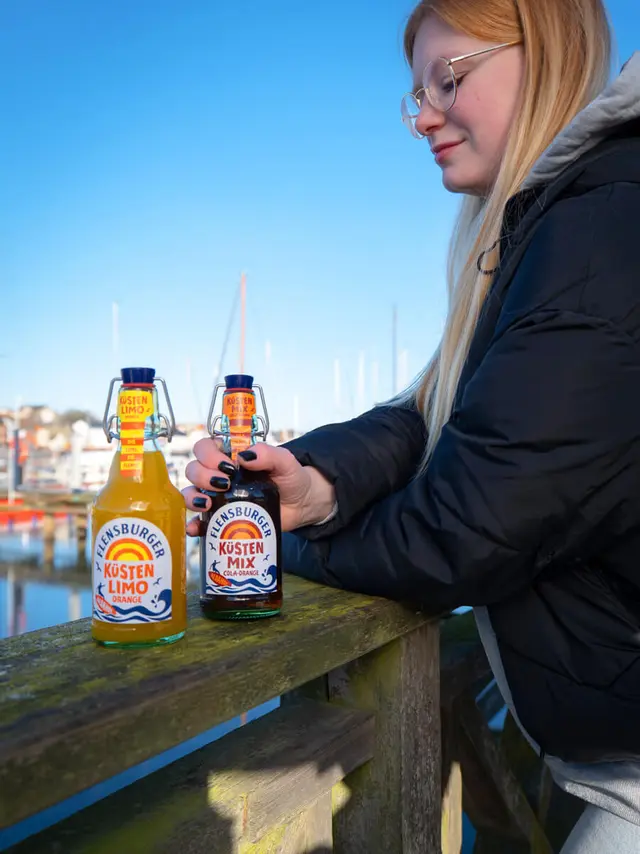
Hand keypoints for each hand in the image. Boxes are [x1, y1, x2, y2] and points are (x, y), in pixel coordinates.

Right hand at [182, 438, 335, 534]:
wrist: (301, 504)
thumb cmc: (291, 478)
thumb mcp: (285, 461)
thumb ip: (268, 453)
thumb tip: (244, 457)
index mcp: (230, 456)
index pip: (205, 447)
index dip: (209, 454)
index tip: (229, 466)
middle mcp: (219, 474)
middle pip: (193, 469)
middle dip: (203, 475)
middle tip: (225, 484)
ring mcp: (218, 497)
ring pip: (191, 492)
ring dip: (193, 497)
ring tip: (209, 503)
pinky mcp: (221, 519)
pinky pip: (200, 522)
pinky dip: (193, 525)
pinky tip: (196, 528)